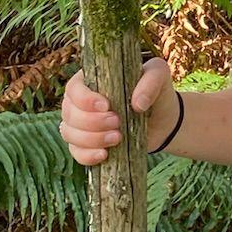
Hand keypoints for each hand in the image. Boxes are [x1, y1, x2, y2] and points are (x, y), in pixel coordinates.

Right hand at [59, 57, 178, 164]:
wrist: (163, 120)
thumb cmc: (156, 91)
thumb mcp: (159, 75)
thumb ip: (151, 81)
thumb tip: (138, 104)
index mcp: (92, 80)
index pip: (73, 87)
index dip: (84, 99)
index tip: (106, 106)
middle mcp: (81, 102)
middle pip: (69, 113)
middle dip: (91, 121)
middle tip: (117, 122)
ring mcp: (81, 124)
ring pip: (69, 133)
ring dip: (91, 138)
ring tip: (118, 137)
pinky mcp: (86, 144)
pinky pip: (75, 152)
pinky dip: (86, 155)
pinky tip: (104, 155)